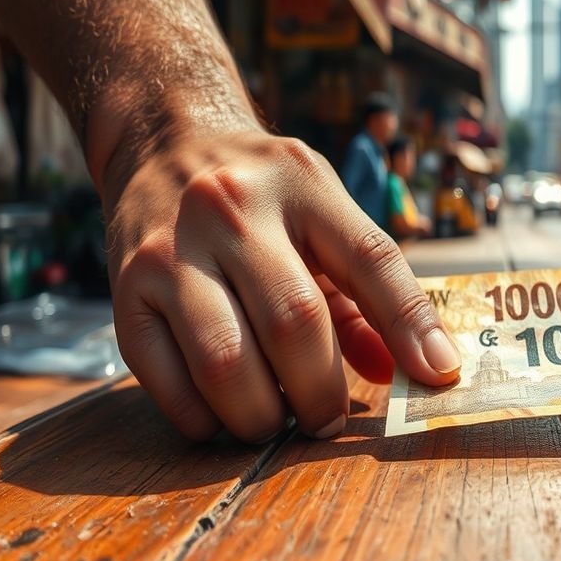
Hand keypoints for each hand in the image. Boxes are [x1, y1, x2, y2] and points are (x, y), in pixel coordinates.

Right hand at [103, 129, 460, 442]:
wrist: (163, 140)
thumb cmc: (263, 195)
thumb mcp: (323, 216)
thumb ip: (367, 294)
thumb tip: (412, 372)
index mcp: (302, 185)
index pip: (369, 257)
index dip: (410, 324)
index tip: (436, 376)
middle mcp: (232, 209)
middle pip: (294, 321)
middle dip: (321, 393)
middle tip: (327, 418)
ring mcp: (171, 249)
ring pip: (225, 359)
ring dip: (261, 414)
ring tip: (276, 420)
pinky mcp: (124, 290)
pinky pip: (165, 378)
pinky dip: (201, 417)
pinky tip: (221, 414)